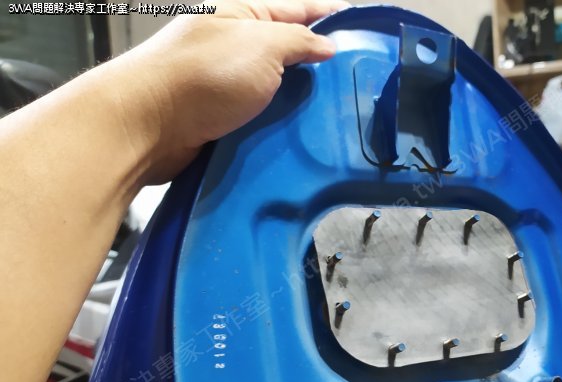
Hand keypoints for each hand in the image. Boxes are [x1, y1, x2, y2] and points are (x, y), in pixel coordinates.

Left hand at [110, 0, 348, 184]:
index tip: (360, 26)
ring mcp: (224, 82)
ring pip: (275, 88)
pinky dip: (280, 124)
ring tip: (339, 111)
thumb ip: (300, 41)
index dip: (328, 14)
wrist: (147, 125)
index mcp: (240, 13)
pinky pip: (260, 117)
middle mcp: (231, 45)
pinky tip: (305, 134)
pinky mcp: (219, 118)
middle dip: (320, 63)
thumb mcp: (263, 45)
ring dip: (302, 100)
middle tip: (358, 79)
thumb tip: (327, 46)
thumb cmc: (204, 74)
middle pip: (286, 51)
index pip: (295, 8)